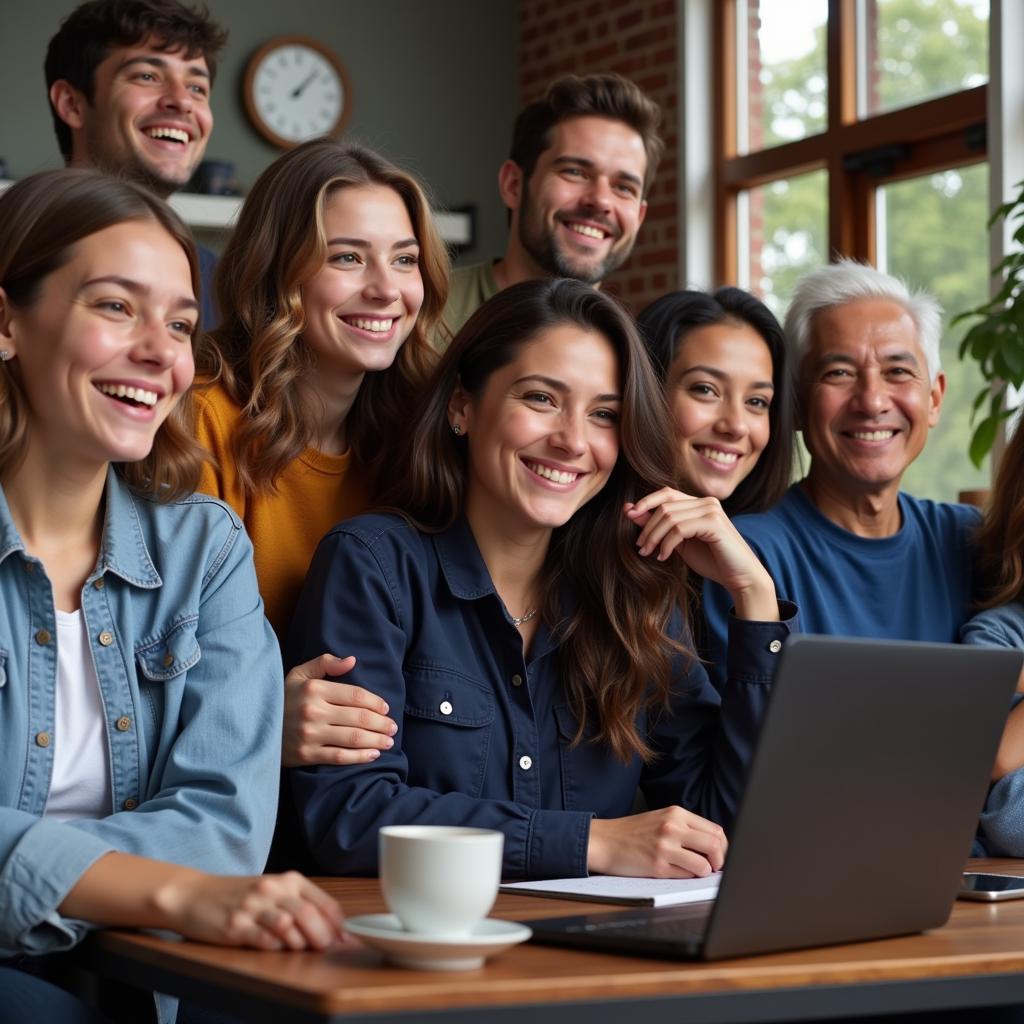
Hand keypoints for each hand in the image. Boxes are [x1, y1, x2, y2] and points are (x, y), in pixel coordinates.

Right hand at [153, 869, 349, 950]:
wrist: (194, 895)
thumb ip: (300, 905)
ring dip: (300, 944)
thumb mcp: (273, 891)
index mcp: (288, 880)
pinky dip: (275, 948)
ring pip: (289, 927)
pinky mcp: (235, 925)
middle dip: (323, 938)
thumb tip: (333, 930)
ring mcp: (253, 906)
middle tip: (326, 951)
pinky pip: (264, 940)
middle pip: (309, 915)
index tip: (345, 941)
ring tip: (299, 949)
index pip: (324, 902)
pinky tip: (274, 949)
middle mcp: (272, 889)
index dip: (338, 926)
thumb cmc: (239, 895)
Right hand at [282, 653, 395, 767]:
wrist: (255, 727)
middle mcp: (313, 711)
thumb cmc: (283, 698)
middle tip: (393, 726)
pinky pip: (340, 756)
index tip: (386, 708)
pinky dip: (360, 757)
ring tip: (389, 740)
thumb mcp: (299, 674)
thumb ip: (325, 663)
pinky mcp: (306, 754)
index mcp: (314, 689)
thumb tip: (352, 660)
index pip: (356, 695)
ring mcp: (310, 734)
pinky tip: (373, 754)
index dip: (375, 702)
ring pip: (353, 738)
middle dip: (381, 723)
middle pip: (359, 717)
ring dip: (377, 740)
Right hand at [587, 806, 726, 877]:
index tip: (719, 856)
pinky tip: (678, 872)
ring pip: (704, 865)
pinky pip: (686, 876)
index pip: (715, 830)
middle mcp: (672, 827)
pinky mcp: (657, 866)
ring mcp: (665, 847)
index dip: (723, 847)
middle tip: (713, 867)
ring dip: (705, 872)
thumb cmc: (633, 832)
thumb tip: (714, 845)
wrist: (605, 840)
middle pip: (715, 846)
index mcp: (676, 813)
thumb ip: (685, 827)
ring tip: (695, 871)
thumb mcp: (661, 818)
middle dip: (720, 861)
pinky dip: (688, 877)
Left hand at [625, 489, 777, 619]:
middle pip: (664, 506)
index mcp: (699, 503)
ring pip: (669, 517)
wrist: (740, 577)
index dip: (646, 502)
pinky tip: (663, 556)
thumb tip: (630, 511)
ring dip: (654, 537)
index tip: (629, 516)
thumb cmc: (712, 560)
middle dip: (647, 527)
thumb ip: (659, 526)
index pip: (666, 493)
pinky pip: (679, 529)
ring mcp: (711, 510)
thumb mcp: (679, 542)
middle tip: (640, 547)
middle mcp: (706, 502)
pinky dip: (667, 544)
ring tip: (649, 553)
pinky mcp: (714, 523)